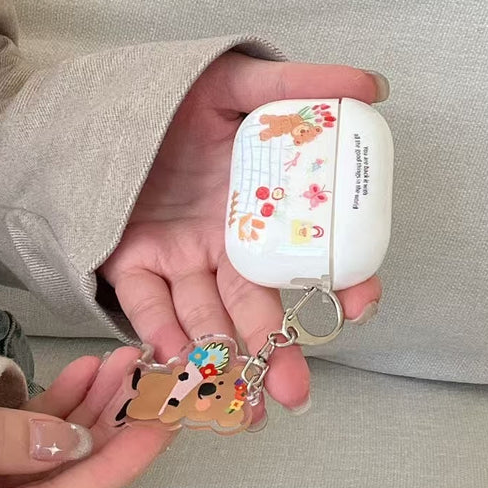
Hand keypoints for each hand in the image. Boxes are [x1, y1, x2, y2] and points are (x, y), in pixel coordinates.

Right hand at [0, 350, 163, 487]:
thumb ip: (0, 446)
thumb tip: (68, 440)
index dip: (119, 466)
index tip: (162, 430)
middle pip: (69, 468)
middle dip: (115, 421)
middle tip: (150, 379)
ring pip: (55, 441)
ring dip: (93, 400)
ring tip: (124, 363)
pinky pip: (28, 427)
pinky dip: (58, 398)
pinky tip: (85, 371)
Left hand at [99, 52, 386, 411]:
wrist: (113, 98)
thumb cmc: (182, 96)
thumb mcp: (242, 81)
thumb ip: (302, 84)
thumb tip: (374, 86)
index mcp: (257, 212)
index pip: (305, 259)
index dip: (337, 285)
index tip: (359, 305)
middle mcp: (222, 246)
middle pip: (255, 307)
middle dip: (278, 353)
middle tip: (296, 393)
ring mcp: (177, 257)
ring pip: (205, 318)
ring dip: (223, 361)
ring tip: (244, 405)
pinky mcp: (130, 259)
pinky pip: (144, 301)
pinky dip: (158, 331)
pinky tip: (177, 359)